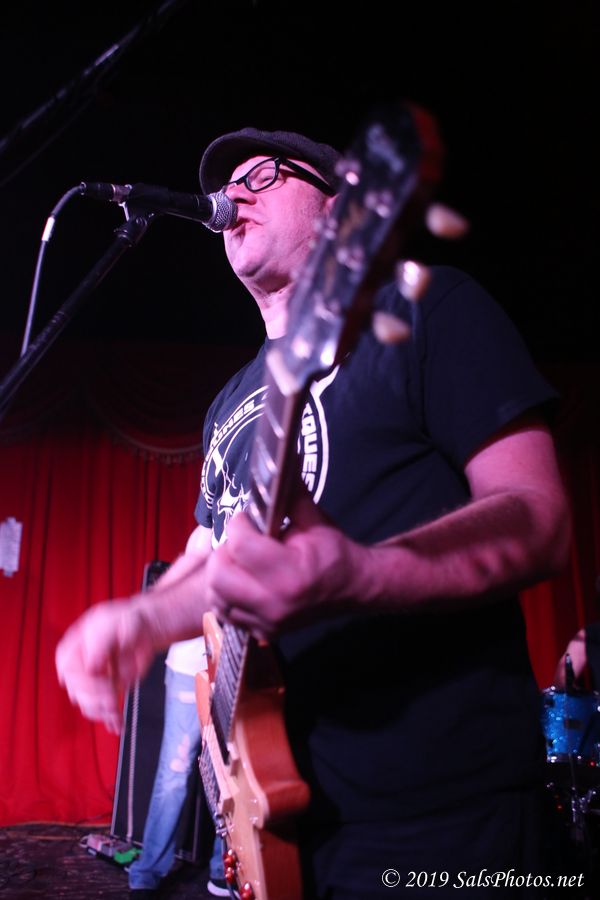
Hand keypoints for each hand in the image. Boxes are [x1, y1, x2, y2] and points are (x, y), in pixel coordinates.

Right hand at [55, 598, 154, 733]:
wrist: (143, 629)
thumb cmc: (125, 621)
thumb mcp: (111, 624)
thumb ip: (101, 642)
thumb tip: (90, 666)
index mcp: (71, 649)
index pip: (69, 672)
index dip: (86, 682)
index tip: (106, 685)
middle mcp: (78, 669)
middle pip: (77, 693)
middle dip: (95, 700)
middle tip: (113, 701)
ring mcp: (92, 683)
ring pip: (88, 705)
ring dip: (102, 712)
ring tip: (116, 713)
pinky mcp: (106, 692)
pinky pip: (104, 710)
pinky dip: (110, 720)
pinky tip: (117, 725)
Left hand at [204, 493, 369, 638]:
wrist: (355, 589)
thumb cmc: (334, 553)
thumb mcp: (315, 520)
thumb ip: (290, 496)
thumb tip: (278, 461)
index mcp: (290, 573)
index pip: (240, 545)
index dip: (239, 524)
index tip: (247, 519)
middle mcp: (275, 602)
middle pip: (219, 575)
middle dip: (223, 552)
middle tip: (238, 542)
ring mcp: (268, 622)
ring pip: (216, 597)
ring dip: (220, 575)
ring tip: (237, 561)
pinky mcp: (263, 632)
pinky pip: (225, 614)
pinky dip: (225, 596)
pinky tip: (239, 582)